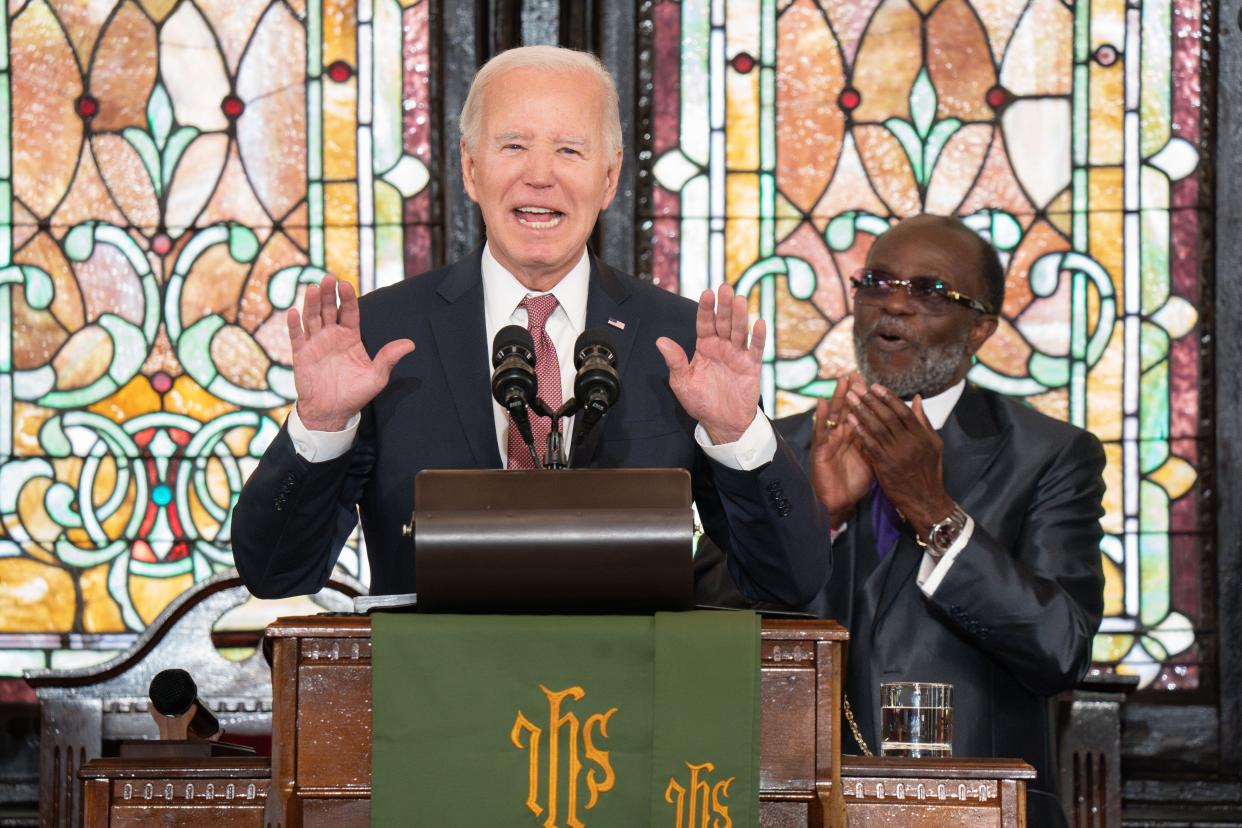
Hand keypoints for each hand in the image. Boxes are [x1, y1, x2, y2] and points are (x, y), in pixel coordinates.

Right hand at [288, 274, 414, 430]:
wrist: (331, 412)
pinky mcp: (301, 355)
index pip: (349, 312)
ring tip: (311, 288)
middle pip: (329, 310)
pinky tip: (294, 312)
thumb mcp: (377, 377)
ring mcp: (316, 344)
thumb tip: (410, 344)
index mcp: (350, 337)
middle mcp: (332, 336)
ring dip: (311, 303)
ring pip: (312, 319)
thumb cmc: (355, 394)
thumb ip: (389, 358)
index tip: (346, 285)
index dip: (347, 298)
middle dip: (328, 294)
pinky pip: (297, 337)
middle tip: (327, 279)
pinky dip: (294, 325)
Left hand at [656, 283, 764, 443]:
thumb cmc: (700, 402)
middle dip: (724, 306)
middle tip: (725, 287)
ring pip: (739, 331)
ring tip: (739, 300)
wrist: (721, 423)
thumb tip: (661, 341)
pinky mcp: (751, 366)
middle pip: (723, 322)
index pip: (704, 323)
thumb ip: (675, 361)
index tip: (707, 293)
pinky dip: (758, 337)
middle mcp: (721, 347)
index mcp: (704, 347)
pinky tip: (759, 322)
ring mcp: (737, 355)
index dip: (706, 309)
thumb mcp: (682, 383)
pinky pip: (755, 349)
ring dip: (740, 316)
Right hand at [810, 374, 873, 524]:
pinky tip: (822, 402)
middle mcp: (841, 435)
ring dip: (837, 397)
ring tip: (842, 381)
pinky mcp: (820, 449)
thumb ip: (882, 442)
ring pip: (834, 415)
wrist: (839, 502)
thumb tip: (895, 430)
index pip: (862, 413)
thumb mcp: (873, 459)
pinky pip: (820, 430)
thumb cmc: (854, 482)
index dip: (866, 398)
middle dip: (852, 392)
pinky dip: (821, 416)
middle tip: (856, 373)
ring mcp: (830, 440)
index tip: (872, 382)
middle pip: (847, 409)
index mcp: (855, 437)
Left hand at [845, 384, 953, 537]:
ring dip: (861, 411)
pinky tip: (849, 420)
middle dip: (870, 399)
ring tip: (849, 398)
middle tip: (856, 387)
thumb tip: (916, 399)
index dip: (887, 397)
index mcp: (921, 435)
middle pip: (887, 416)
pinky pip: (870, 444)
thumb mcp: (933, 444)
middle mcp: (909, 442)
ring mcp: (896, 453)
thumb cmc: (929, 471)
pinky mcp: (884, 464)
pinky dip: (859, 430)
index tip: (874, 386)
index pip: (902, 411)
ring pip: (876, 427)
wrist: (924, 499)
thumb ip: (923, 421)